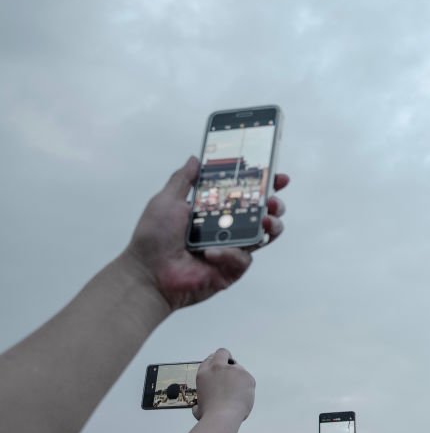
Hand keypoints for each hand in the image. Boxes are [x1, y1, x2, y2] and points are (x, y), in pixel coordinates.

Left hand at [123, 157, 288, 310]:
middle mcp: (226, 229)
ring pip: (264, 236)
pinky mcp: (232, 269)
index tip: (277, 177)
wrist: (149, 274)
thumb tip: (195, 159)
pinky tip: (211, 253)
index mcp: (213, 210)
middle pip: (262, 214)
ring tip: (266, 222)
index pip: (243, 194)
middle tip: (272, 202)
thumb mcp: (167, 201)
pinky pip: (243, 258)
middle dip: (274, 206)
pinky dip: (230, 254)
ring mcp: (232, 249)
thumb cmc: (153, 238)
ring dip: (270, 226)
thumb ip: (183, 179)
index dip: (263, 186)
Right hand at [192, 349, 254, 421]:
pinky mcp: (247, 376)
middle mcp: (218, 367)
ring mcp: (234, 370)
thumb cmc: (208, 414)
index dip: (214, 364)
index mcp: (204, 373)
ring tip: (237, 392)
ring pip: (238, 367)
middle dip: (226, 358)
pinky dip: (246, 386)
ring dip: (237, 376)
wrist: (223, 416)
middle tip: (229, 372)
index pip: (209, 360)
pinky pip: (247, 378)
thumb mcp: (197, 407)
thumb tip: (198, 407)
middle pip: (222, 353)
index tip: (218, 371)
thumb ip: (199, 403)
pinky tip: (243, 396)